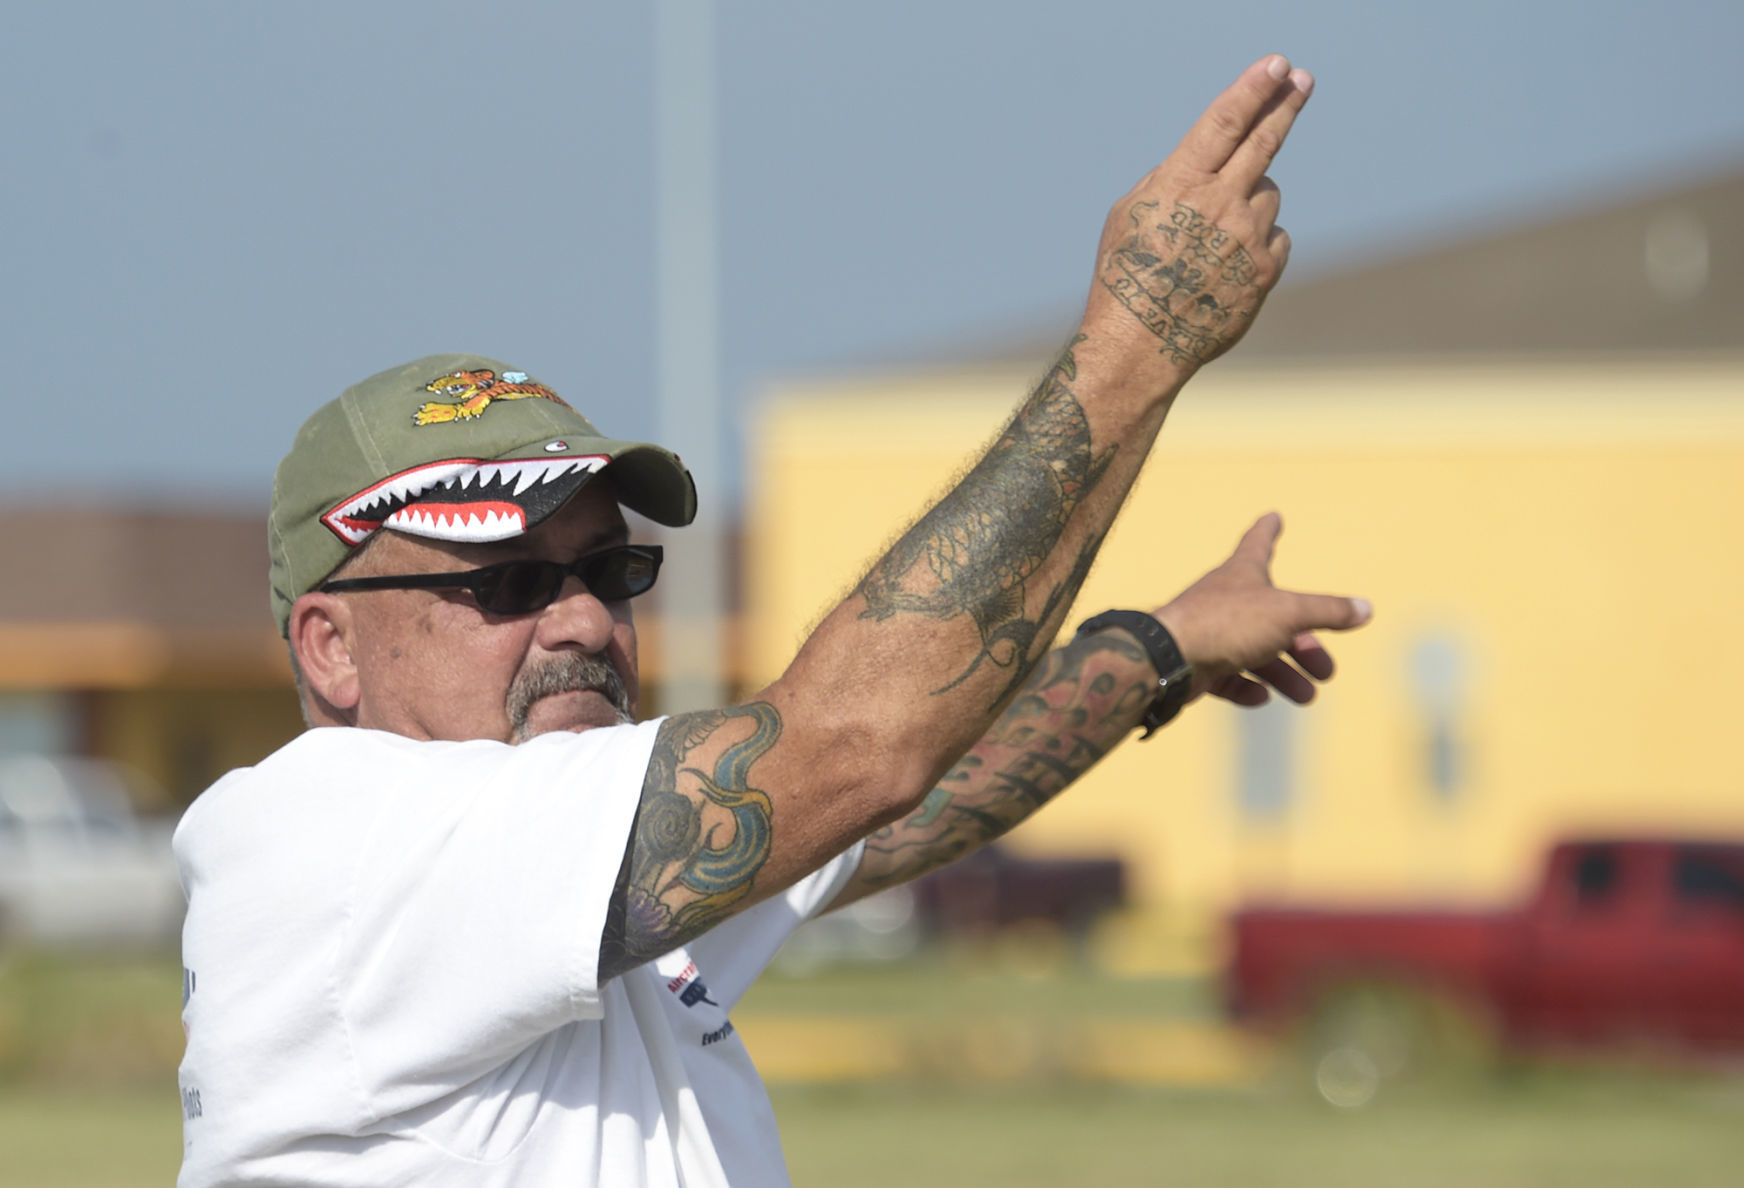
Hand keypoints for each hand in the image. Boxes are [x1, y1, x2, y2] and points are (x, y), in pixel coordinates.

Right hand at [1082, 54, 1312, 387]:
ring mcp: (1247, 236)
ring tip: (1214, 237)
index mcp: (1181, 182)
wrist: (1142, 344)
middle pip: (1265, 140)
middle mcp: (1220, 202)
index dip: (1253, 89)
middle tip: (1302, 81)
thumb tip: (1207, 164)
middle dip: (1284, 105)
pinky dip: (1258, 243)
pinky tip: (1226, 266)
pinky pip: (1275, 237)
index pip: (1226, 120)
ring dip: (1250, 201)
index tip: (1276, 66)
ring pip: (1268, 193)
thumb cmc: (1126, 276)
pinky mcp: (1264, 270)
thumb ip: (1170, 179)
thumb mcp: (1129, 214)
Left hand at [1153, 513, 1369, 706]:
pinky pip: (1226, 677)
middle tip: (1326, 670)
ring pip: (1253, 653)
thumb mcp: (1287, 613)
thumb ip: (1327, 612)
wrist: (1169, 659)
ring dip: (1283, 674)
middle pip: (1272, 619)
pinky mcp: (1197, 665)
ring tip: (1306, 695)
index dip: (1268, 530)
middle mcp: (1225, 600)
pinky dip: (1247, 687)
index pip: (1258, 544)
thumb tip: (1366, 609)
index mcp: (1242, 574)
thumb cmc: (1226, 623)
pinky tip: (1262, 697)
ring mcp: (1209, 634)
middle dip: (1302, 645)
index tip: (1273, 515)